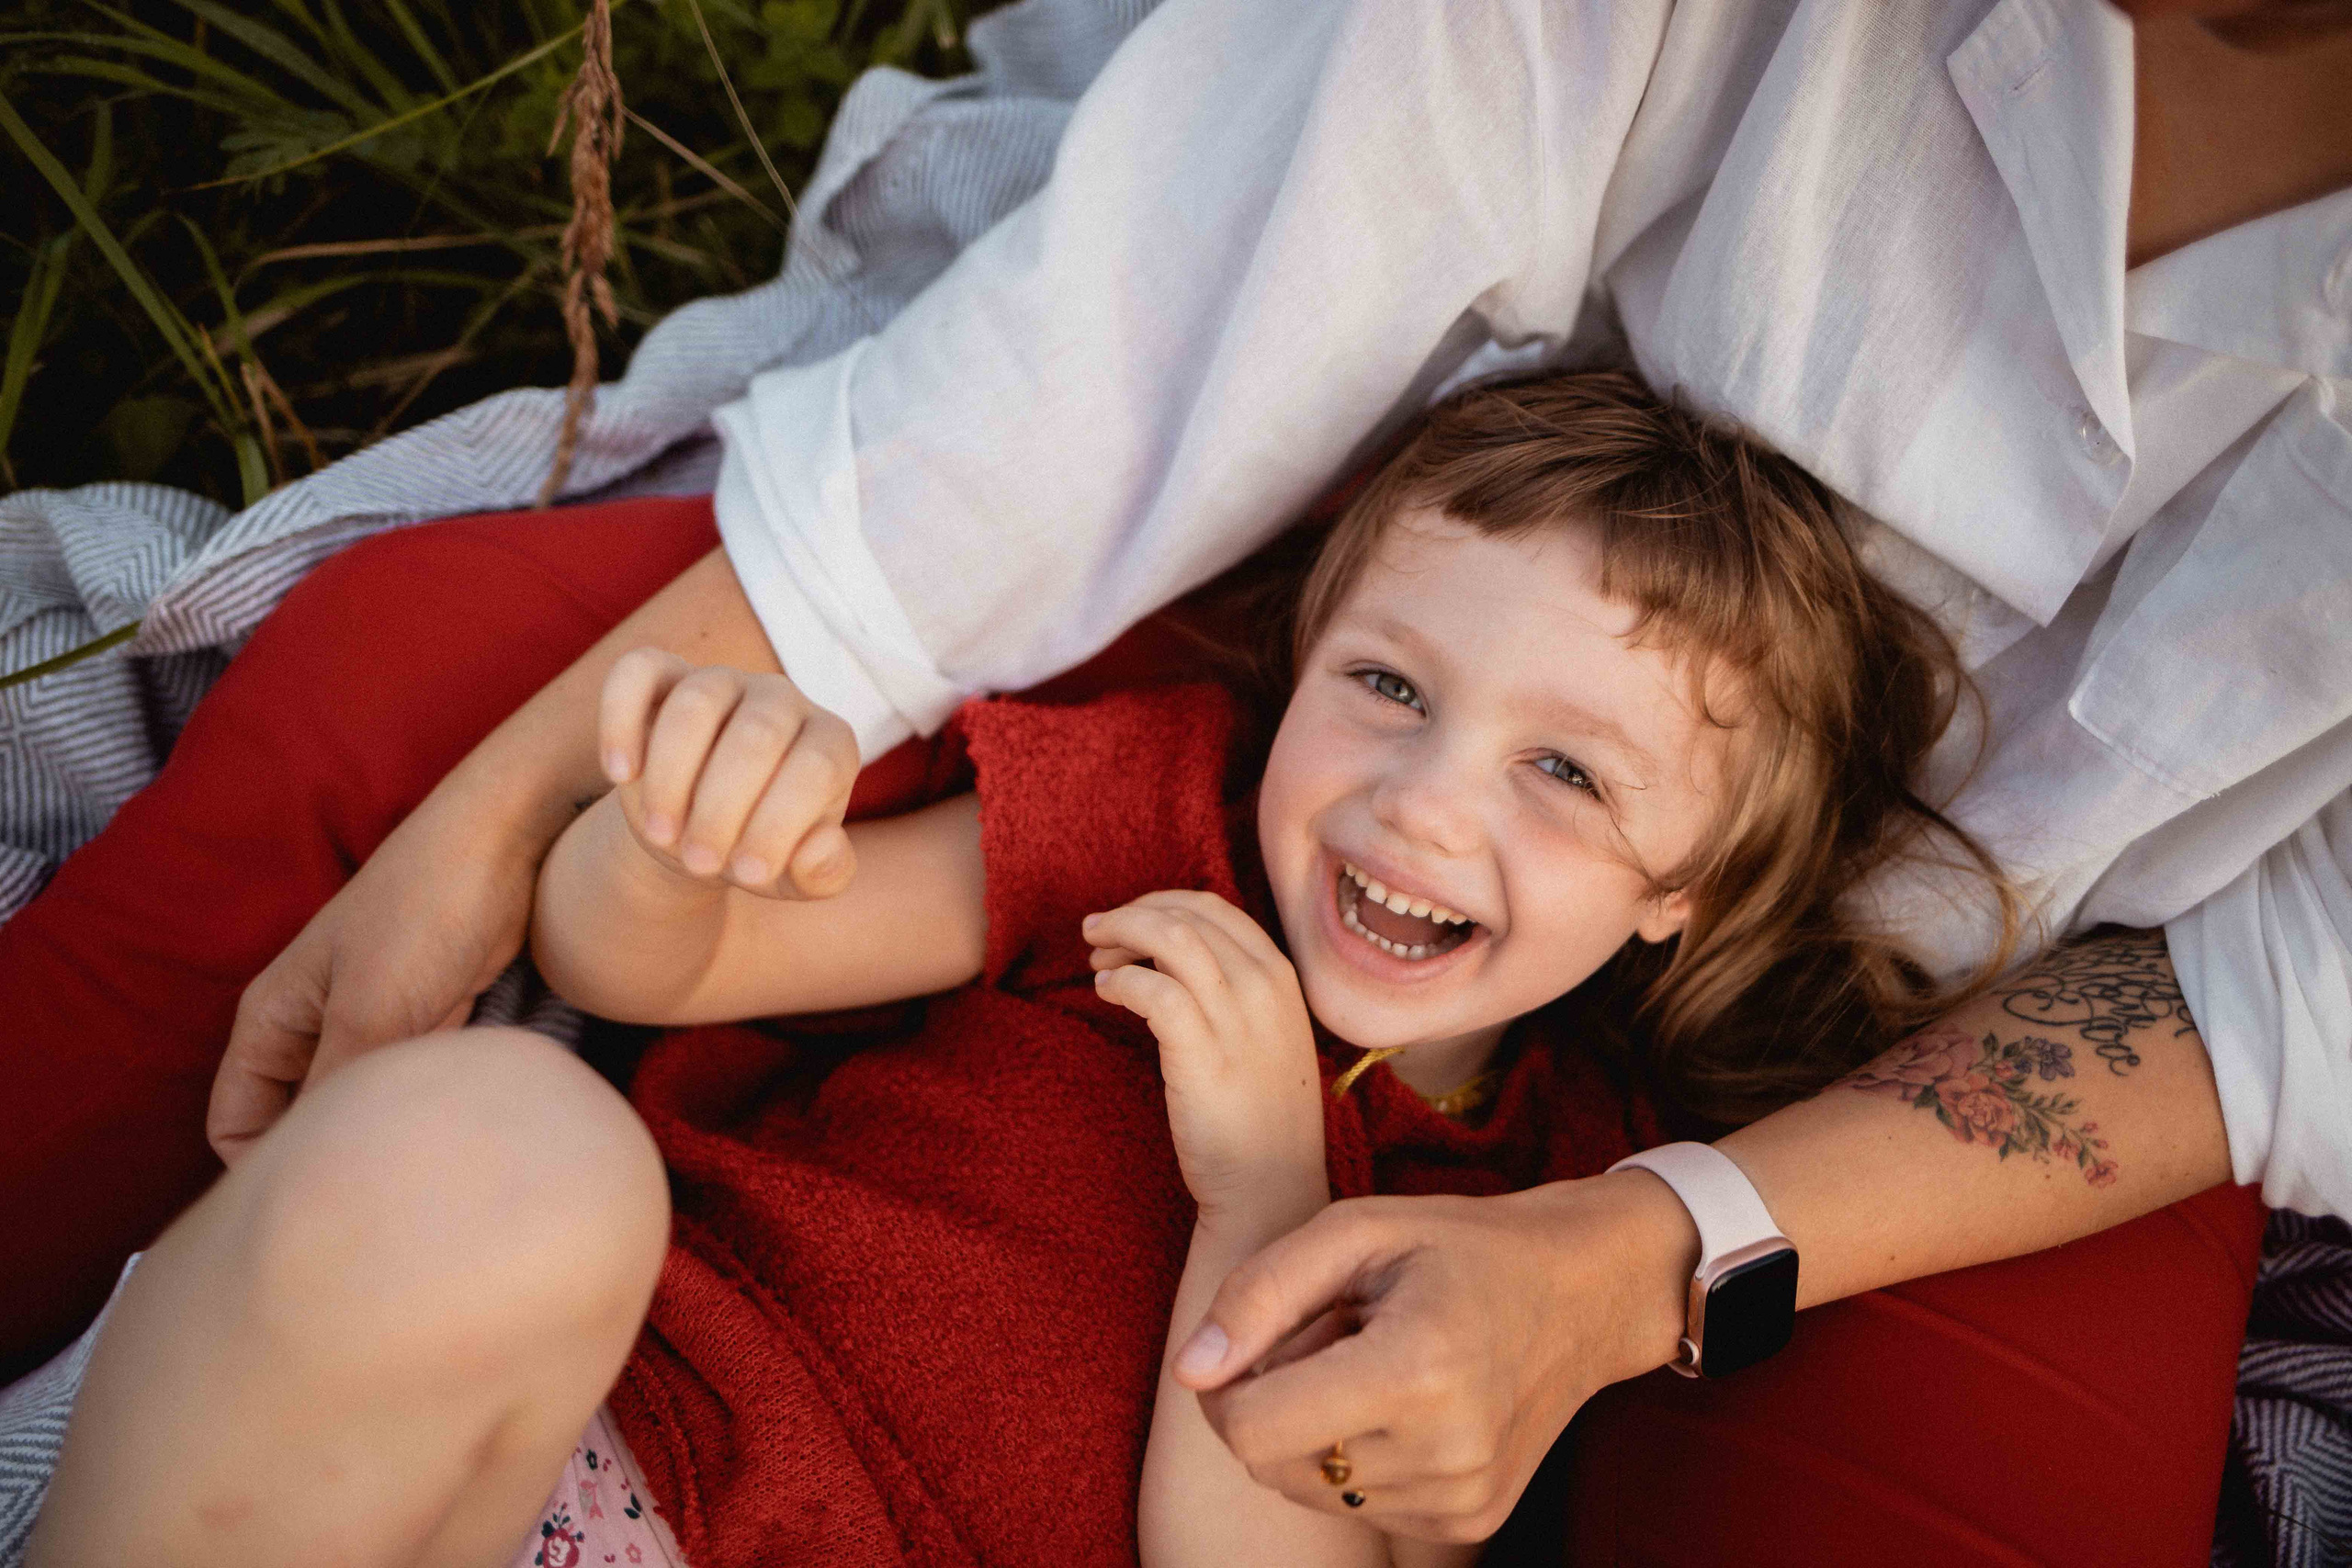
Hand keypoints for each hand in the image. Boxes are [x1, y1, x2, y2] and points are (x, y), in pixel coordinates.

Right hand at [209, 780, 539, 1163]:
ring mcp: (372, 1024)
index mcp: (272, 1021)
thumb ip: (335, 1088)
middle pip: (298, 1121)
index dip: (264, 1170)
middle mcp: (312, 1027)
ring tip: (421, 1162)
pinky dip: (423, 1104)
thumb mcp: (374, 1008)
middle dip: (332, 1155)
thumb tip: (315, 1167)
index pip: (234, 1125)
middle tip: (380, 1193)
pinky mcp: (428, 1019)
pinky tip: (452, 1124)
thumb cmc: (428, 910)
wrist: (507, 842)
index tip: (321, 1199)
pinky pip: (409, 1083)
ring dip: (384, 1132)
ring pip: (359, 1105)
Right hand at [600, 648, 860, 898]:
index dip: (782, 823)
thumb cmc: (756, 850)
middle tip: (700, 861)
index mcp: (830, 743)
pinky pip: (637, 671)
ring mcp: (723, 680)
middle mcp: (783, 700)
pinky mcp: (664, 675)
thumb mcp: (797, 879)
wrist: (697, 833)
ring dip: (671, 776)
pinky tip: (621, 773)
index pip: (817, 767)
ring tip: (661, 833)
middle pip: (758, 735)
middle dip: (723, 808)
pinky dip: (621, 719)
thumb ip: (824, 873)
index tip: (749, 876)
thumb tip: (820, 851)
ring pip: (697, 703)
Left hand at [1084, 891, 1326, 1221]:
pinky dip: (1122, 980)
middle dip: (1133, 914)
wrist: (1271, 1184)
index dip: (1160, 903)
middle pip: (1187, 916)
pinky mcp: (1202, 1053)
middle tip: (1097, 935)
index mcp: (1281, 977)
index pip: (1214, 908)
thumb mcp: (1266, 1035)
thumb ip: (1234, 991)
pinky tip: (1106, 990)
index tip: (1129, 920)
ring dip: (1123, 934)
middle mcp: (1264, 988)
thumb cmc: (1260, 1114)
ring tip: (1095, 956)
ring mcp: (1237, 1019)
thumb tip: (1172, 955)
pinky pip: (1154, 990)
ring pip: (1171, 938)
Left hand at [1167, 1175, 1698, 1542]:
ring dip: (1314, 1430)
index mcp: (1415, 1371)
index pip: (1252, 1431)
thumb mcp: (1356, 1229)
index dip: (1225, 1388)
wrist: (1583, 1294)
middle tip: (1332, 1336)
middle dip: (1271, 1401)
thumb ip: (1258, 1294)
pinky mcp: (1469, 1522)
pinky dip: (1354, 1457)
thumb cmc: (1459, 1247)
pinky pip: (1358, 1507)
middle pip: (1270, 1465)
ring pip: (1309, 1490)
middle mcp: (1445, 1451)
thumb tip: (1190, 1372)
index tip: (1254, 1340)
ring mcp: (1461, 1497)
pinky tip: (1402, 1402)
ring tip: (1372, 1364)